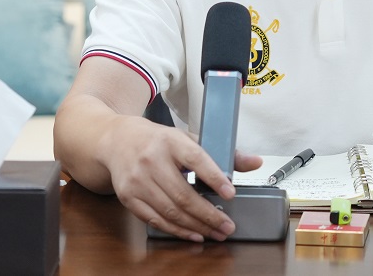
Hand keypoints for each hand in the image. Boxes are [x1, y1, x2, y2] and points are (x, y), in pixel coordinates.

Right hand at [100, 116, 262, 241]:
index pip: (196, 159)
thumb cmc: (157, 141)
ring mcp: (138, 180)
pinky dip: (176, 230)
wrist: (117, 140)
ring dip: (196, 226)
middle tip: (227, 225)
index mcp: (170, 141)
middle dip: (209, 214)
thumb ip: (221, 151)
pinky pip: (155, 220)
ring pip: (170, 211)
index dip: (214, 178)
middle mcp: (152, 160)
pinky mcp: (128, 197)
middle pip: (183, 194)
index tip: (230, 193)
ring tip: (215, 232)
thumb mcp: (188, 138)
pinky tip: (193, 233)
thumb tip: (254, 162)